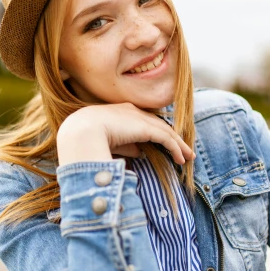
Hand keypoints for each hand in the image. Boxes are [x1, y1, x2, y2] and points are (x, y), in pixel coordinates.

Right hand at [56, 103, 194, 165]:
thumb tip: (140, 153)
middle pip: (159, 124)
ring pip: (166, 131)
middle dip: (173, 138)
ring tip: (188, 157)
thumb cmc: (87, 137)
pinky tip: (181, 159)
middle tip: (184, 150)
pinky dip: (175, 148)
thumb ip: (126, 145)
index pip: (144, 121)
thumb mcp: (109, 140)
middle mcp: (133, 111)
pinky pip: (166, 139)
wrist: (82, 130)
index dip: (156, 132)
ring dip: (179, 145)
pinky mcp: (146, 128)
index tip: (165, 143)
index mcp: (121, 111)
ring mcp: (140, 118)